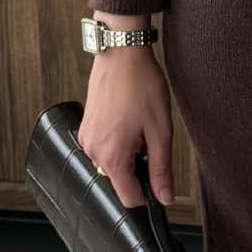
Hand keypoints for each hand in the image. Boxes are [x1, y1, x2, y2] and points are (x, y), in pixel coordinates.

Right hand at [78, 47, 174, 209]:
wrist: (121, 54)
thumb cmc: (142, 87)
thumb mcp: (160, 131)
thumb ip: (161, 169)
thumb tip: (164, 196)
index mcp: (111, 157)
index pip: (128, 198)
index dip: (148, 195)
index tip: (160, 181)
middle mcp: (93, 151)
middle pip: (121, 180)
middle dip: (139, 167)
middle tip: (152, 139)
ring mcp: (87, 138)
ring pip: (114, 163)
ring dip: (130, 153)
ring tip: (140, 125)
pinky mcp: (86, 127)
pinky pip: (106, 147)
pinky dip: (120, 142)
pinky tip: (129, 120)